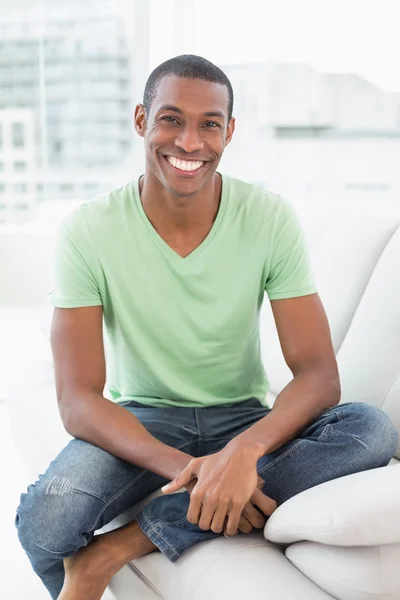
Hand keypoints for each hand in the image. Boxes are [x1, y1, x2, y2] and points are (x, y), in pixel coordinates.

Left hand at [162, 445, 276, 535]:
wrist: (240, 454)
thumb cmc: (217, 459)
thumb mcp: (196, 465)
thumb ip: (179, 479)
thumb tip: (164, 490)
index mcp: (197, 491)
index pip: (192, 518)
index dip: (197, 519)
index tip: (203, 514)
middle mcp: (209, 498)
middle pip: (204, 526)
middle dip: (208, 524)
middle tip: (214, 518)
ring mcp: (224, 502)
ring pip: (217, 527)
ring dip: (220, 527)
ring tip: (223, 521)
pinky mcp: (238, 503)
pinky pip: (232, 526)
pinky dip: (231, 529)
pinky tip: (232, 524)